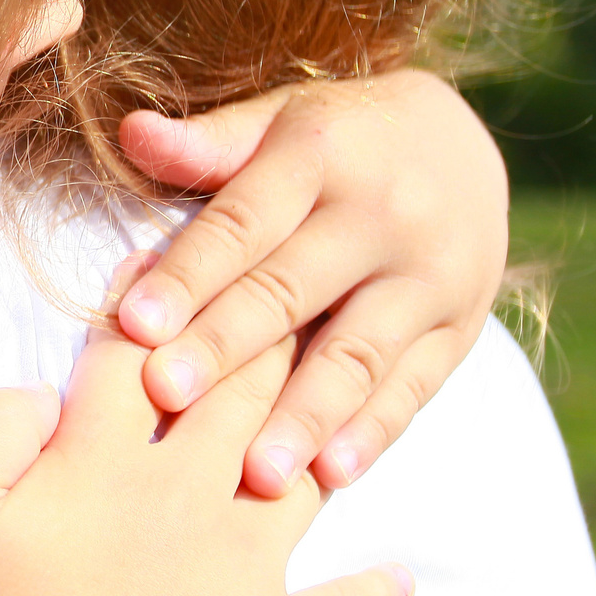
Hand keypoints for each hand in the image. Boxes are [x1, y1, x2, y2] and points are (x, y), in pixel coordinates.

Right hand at [0, 316, 412, 595]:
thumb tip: (41, 391)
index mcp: (103, 458)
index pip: (136, 353)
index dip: (152, 297)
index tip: (174, 259)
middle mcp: (187, 495)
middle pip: (236, 392)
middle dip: (264, 330)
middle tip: (293, 286)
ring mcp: (244, 568)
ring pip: (301, 475)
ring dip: (325, 428)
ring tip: (346, 393)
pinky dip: (373, 595)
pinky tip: (399, 579)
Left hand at [113, 69, 508, 496]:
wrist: (464, 142)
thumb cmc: (334, 137)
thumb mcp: (276, 120)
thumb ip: (206, 144)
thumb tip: (132, 132)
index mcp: (322, 154)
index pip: (243, 222)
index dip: (187, 274)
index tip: (133, 325)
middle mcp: (384, 214)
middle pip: (291, 290)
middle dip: (226, 347)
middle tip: (168, 396)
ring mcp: (431, 275)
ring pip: (358, 353)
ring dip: (305, 416)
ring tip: (256, 473)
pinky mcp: (461, 326)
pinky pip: (415, 386)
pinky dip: (373, 433)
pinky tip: (332, 476)